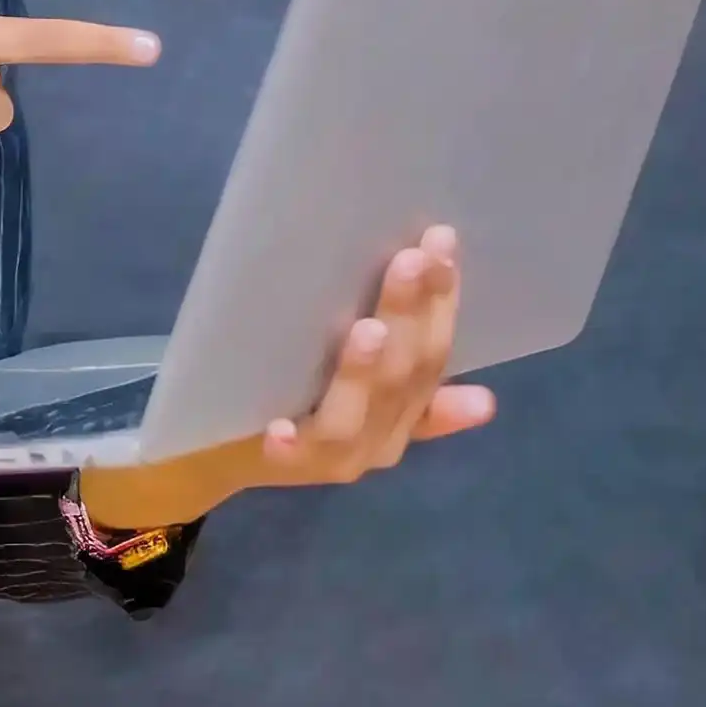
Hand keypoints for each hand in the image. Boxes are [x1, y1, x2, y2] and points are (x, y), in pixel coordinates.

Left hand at [77, 225, 495, 529]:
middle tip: (413, 257)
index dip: (442, 299)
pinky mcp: (284, 466)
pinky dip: (292, 440)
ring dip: (364, 370)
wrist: (220, 452)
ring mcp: (335, 456)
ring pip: (356, 414)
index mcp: (405, 412)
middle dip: (411, 314)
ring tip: (371, 327)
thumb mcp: (351, 378)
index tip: (441, 240)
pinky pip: (292, 453)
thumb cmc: (292, 396)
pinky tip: (282, 425)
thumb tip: (485, 393)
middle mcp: (381, 439)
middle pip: (405, 374)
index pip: (434, 354)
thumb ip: (401, 367)